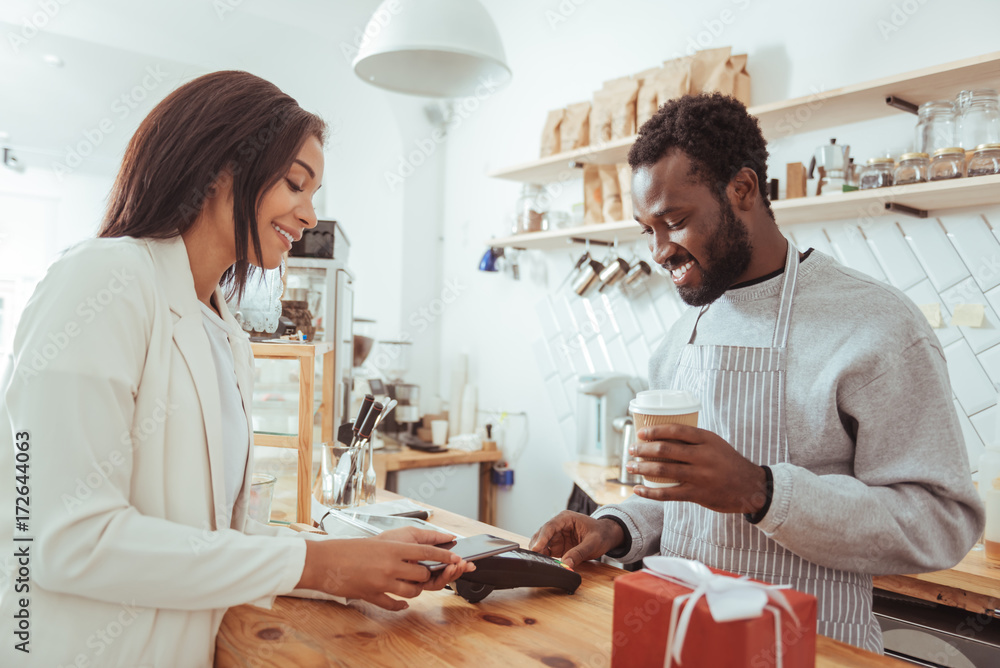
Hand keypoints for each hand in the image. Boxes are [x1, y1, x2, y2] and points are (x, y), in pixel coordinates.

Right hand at [297, 527, 474, 610]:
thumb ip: (398, 547)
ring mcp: (382, 582)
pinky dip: (400, 606)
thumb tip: (417, 553)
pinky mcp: (372, 595)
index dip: (444, 557)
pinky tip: (402, 604)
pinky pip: (393, 605)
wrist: (323, 561)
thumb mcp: (377, 541)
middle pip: (423, 576)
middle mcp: (390, 566)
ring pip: (412, 592)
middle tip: (427, 573)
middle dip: (428, 576)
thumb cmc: (348, 548)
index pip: (427, 553)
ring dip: (415, 590)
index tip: (456, 559)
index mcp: (393, 548)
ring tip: (410, 585)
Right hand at [528, 511, 623, 569]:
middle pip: (542, 535)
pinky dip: (545, 558)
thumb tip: (566, 564)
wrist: (607, 536)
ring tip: (539, 564)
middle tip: (535, 560)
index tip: (535, 549)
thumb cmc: (601, 534)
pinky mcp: (558, 546)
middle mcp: (558, 526)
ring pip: (542, 544)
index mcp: (566, 518)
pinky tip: (545, 565)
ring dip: (540, 553)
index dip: (541, 538)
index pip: (549, 527)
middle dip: (537, 547)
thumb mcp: (593, 543)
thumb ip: (579, 553)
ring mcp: (557, 536)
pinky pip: (547, 552)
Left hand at [627, 424, 766, 513]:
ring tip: (630, 466)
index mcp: (707, 439)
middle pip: (666, 449)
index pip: (676, 430)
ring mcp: (700, 476)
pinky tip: (638, 489)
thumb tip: (663, 435)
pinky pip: (668, 494)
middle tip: (631, 449)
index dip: (655, 430)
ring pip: (664, 470)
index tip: (641, 433)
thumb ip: (694, 440)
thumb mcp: (715, 444)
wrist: (751, 487)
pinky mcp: (698, 494)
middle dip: (643, 449)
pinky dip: (650, 492)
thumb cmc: (728, 462)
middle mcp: (703, 456)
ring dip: (642, 468)